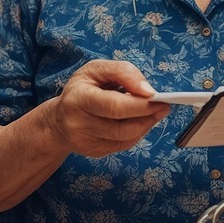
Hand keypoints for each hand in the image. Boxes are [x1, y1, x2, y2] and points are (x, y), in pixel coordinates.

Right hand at [47, 60, 170, 157]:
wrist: (59, 120)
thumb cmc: (82, 89)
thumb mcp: (97, 69)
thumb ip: (123, 72)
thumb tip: (148, 91)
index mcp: (78, 99)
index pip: (114, 106)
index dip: (139, 104)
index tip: (157, 97)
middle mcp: (79, 124)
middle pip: (122, 127)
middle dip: (148, 116)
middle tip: (164, 106)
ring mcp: (86, 142)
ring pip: (126, 138)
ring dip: (146, 125)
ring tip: (155, 112)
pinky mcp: (94, 153)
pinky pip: (124, 145)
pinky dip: (137, 133)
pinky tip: (139, 121)